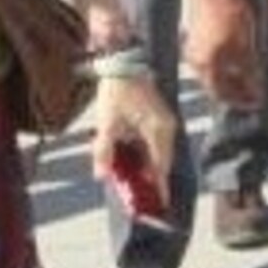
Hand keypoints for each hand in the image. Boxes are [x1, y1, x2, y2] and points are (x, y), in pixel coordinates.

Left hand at [91, 73, 176, 205]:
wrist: (125, 62)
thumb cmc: (117, 92)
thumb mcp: (107, 123)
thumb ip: (104, 151)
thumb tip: (101, 175)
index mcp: (158, 132)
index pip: (161, 168)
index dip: (160, 188)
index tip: (160, 205)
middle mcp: (167, 129)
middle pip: (161, 163)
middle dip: (151, 181)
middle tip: (142, 198)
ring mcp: (166, 123)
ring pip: (159, 154)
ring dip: (148, 168)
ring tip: (136, 182)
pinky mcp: (161, 119)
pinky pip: (156, 144)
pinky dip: (147, 155)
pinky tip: (134, 161)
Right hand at [183, 0, 263, 108]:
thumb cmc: (229, 14)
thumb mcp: (245, 45)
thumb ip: (249, 70)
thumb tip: (256, 91)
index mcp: (207, 67)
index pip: (222, 94)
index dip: (240, 101)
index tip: (257, 102)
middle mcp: (196, 63)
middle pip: (215, 86)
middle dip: (235, 90)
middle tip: (254, 91)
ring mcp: (192, 51)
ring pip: (211, 73)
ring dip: (229, 78)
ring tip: (246, 76)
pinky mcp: (193, 40)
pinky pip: (208, 61)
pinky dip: (222, 65)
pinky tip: (234, 59)